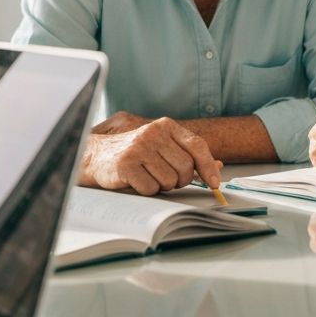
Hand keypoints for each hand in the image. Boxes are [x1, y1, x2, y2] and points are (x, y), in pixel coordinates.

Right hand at [82, 112, 222, 194]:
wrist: (95, 155)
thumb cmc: (134, 154)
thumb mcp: (162, 147)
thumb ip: (188, 154)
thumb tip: (220, 165)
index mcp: (166, 125)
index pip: (197, 146)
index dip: (209, 167)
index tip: (215, 183)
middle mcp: (154, 133)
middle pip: (186, 168)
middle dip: (180, 180)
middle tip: (165, 179)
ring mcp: (139, 147)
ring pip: (169, 181)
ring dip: (161, 186)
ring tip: (147, 176)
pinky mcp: (126, 164)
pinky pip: (150, 189)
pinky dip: (146, 191)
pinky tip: (135, 181)